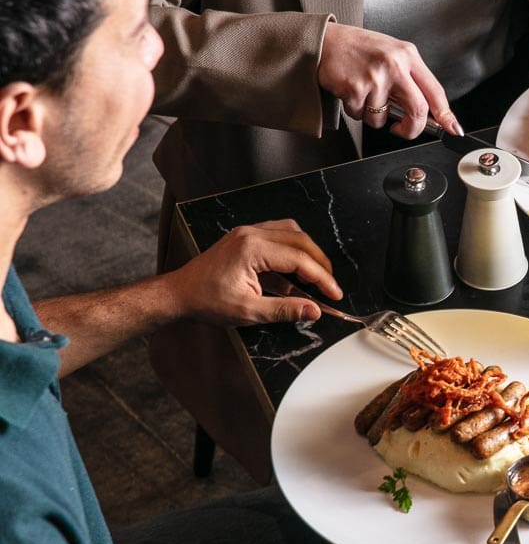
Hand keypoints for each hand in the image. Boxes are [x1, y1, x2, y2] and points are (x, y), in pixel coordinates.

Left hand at [164, 220, 341, 324]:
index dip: (322, 277)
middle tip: (330, 285)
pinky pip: (278, 234)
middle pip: (300, 240)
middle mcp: (251, 234)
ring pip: (291, 232)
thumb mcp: (248, 312)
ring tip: (316, 275)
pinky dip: (293, 248)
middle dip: (320, 263)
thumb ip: (285, 310)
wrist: (178, 295)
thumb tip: (314, 310)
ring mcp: (247, 233)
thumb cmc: (206, 302)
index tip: (334, 293)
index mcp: (252, 249)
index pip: (299, 259)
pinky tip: (295, 267)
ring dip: (308, 252)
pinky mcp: (244, 237)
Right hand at [317, 23, 461, 138]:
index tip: (452, 128)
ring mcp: (375, 77)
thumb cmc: (360, 49)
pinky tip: (351, 91)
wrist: (326, 41)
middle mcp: (394, 65)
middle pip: (418, 110)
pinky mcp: (355, 89)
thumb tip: (428, 112)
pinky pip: (361, 116)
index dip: (446, 115)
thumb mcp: (393, 55)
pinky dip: (356, 111)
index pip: (435, 91)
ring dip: (373, 116)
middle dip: (412, 129)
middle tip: (403, 129)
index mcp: (408, 55)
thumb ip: (411, 80)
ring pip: (383, 118)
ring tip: (365, 93)